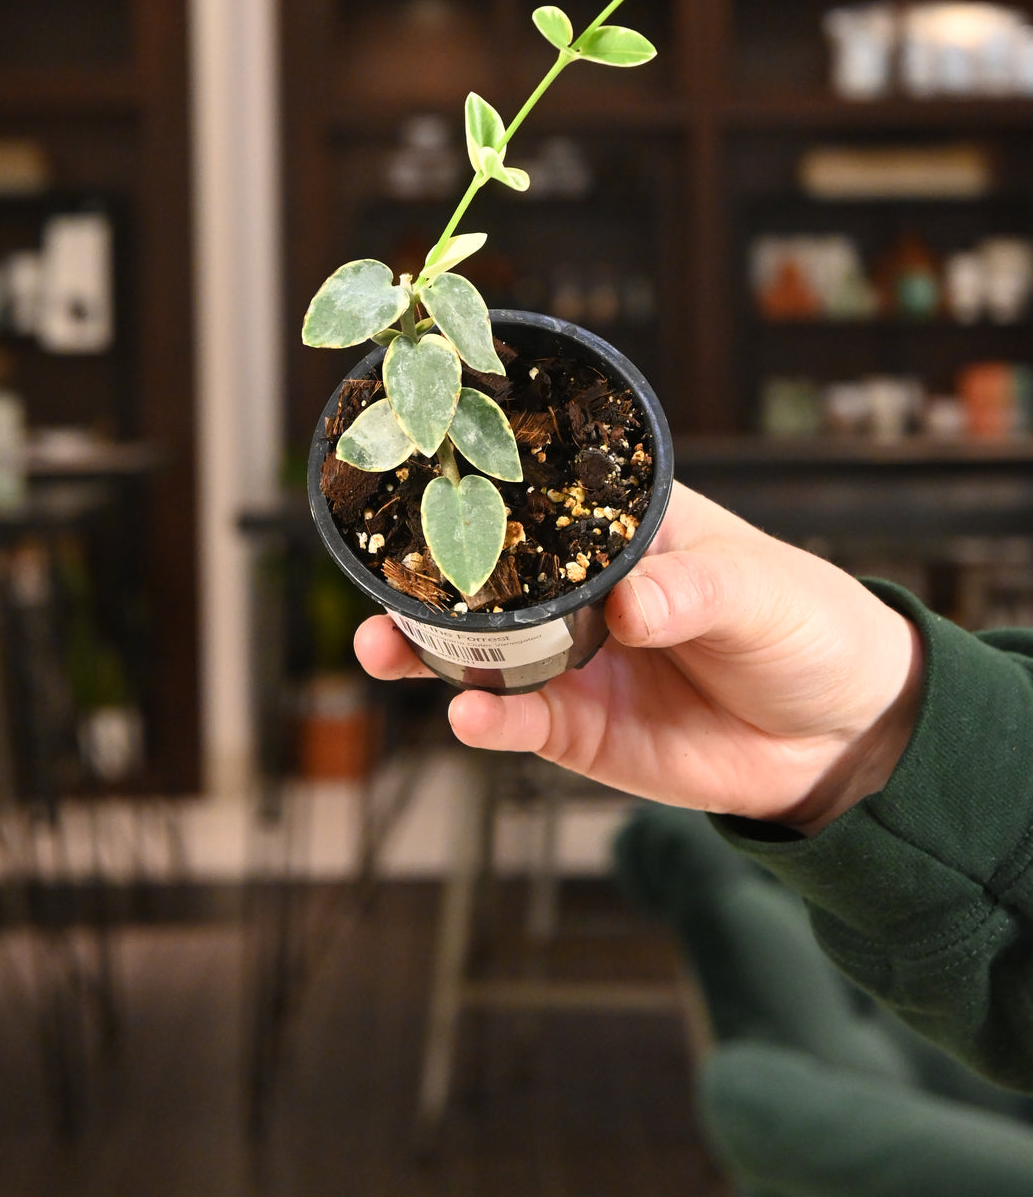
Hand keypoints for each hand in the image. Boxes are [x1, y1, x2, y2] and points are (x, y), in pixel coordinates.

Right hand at [354, 481, 922, 833]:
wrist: (843, 741)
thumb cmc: (809, 627)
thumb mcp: (764, 592)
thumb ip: (696, 592)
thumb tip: (630, 608)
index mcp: (625, 526)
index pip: (543, 494)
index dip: (481, 486)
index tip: (419, 478)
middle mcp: (584, 588)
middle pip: (488, 574)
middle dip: (426, 576)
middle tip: (377, 577)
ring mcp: (575, 660)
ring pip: (482, 651)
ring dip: (428, 650)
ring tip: (385, 648)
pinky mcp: (580, 731)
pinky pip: (520, 723)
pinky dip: (488, 721)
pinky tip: (467, 716)